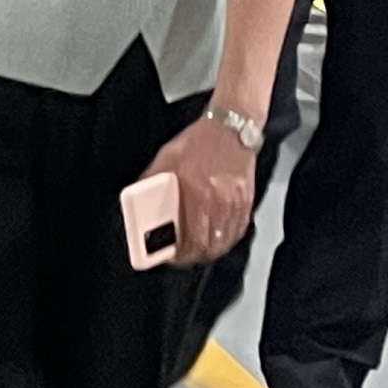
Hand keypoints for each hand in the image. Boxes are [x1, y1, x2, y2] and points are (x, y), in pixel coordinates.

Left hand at [151, 114, 256, 266]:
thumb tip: (140, 203)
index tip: (170, 256)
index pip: (191, 238)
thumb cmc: (198, 143)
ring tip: (195, 250)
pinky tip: (215, 238)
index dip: (180, 254)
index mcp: (196, 193)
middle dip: (193, 256)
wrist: (230, 130)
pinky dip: (225, 239)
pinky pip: (238, 231)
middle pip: (209, 246)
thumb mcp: (165, 161)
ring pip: (225, 242)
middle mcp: (219, 202)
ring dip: (209, 251)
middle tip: (181, 256)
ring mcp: (236, 204)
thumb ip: (152, 183)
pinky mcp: (247, 202)